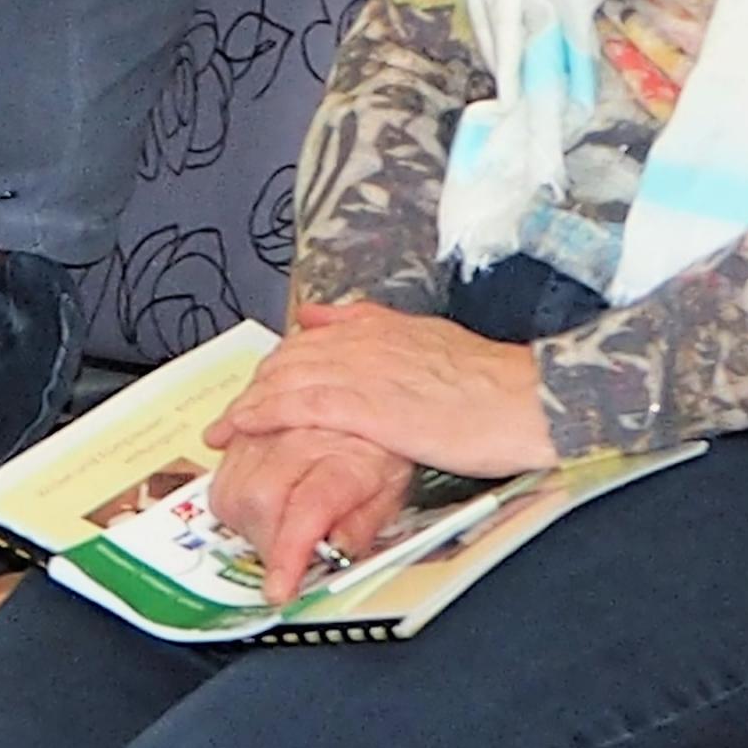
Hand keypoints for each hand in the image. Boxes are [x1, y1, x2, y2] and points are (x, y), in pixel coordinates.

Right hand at [205, 424, 413, 609]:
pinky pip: (223, 446)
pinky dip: (227, 474)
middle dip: (263, 541)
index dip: (288, 555)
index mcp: (349, 463)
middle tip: (280, 554)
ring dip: (243, 516)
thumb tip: (334, 553)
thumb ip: (361, 525)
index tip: (277, 588)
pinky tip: (247, 484)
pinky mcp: (258, 405)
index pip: (310, 512)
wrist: (379, 389)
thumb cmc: (383, 446)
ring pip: (232, 480)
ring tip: (270, 520)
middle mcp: (308, 437)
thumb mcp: (391, 492)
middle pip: (259, 498)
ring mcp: (277, 420)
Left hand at [214, 301, 557, 480]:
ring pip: (287, 382)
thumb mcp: (427, 338)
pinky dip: (265, 415)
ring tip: (222, 431)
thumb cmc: (490, 382)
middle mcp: (364, 343)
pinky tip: (243, 427)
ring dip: (247, 406)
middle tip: (228, 418)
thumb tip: (319, 316)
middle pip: (288, 361)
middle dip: (253, 389)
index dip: (275, 367)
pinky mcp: (369, 408)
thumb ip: (372, 326)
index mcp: (380, 328)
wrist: (525, 400)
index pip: (308, 342)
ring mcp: (364, 374)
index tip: (254, 387)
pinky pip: (301, 407)